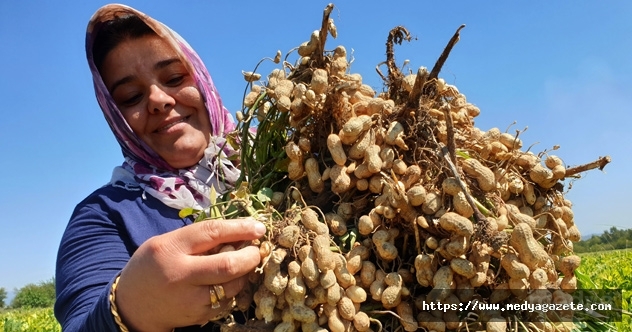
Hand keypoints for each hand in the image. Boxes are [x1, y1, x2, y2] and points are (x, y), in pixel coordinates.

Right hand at [114, 218, 265, 330]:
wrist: (133, 306)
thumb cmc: (153, 266)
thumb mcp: (167, 243)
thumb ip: (197, 238)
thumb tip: (237, 233)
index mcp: (171, 248)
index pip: (212, 233)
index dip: (240, 229)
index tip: (259, 228)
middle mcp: (181, 274)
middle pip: (228, 265)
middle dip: (250, 255)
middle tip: (257, 250)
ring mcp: (190, 298)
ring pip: (233, 285)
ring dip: (245, 273)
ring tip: (242, 264)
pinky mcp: (198, 315)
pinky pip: (228, 301)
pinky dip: (234, 289)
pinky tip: (228, 282)